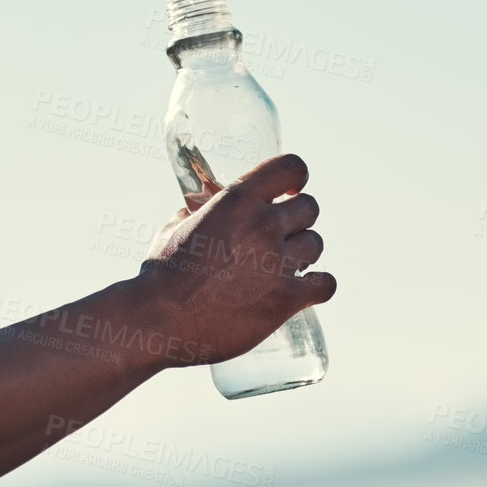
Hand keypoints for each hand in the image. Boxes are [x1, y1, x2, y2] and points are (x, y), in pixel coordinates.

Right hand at [137, 154, 336, 363]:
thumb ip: (196, 213)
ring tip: (283, 264)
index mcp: (236, 201)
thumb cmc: (162, 274)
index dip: (295, 177)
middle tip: (279, 235)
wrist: (160, 318)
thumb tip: (201, 207)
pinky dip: (318, 285)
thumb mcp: (174, 229)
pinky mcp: (287, 298)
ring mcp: (278, 262)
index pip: (290, 168)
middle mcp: (263, 225)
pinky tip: (305, 288)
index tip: (290, 190)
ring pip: (316, 243)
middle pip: (309, 207)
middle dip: (296, 219)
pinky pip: (325, 284)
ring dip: (302, 252)